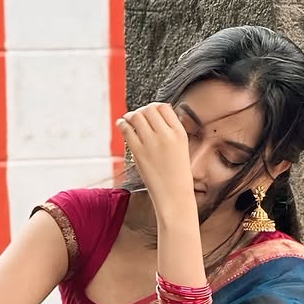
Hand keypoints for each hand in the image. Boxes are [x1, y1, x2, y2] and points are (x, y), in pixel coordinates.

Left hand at [117, 103, 195, 217]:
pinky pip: (127, 130)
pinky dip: (122, 124)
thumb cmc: (177, 174)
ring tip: (128, 119)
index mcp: (179, 133)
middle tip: (137, 116)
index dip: (154, 107)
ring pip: (137, 116)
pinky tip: (121, 124)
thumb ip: (171, 132)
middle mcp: (166, 135)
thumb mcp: (182, 148)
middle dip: (141, 110)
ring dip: (130, 115)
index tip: (149, 112)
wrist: (174, 195)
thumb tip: (156, 117)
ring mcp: (152, 143)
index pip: (164, 107)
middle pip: (149, 109)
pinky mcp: (139, 152)